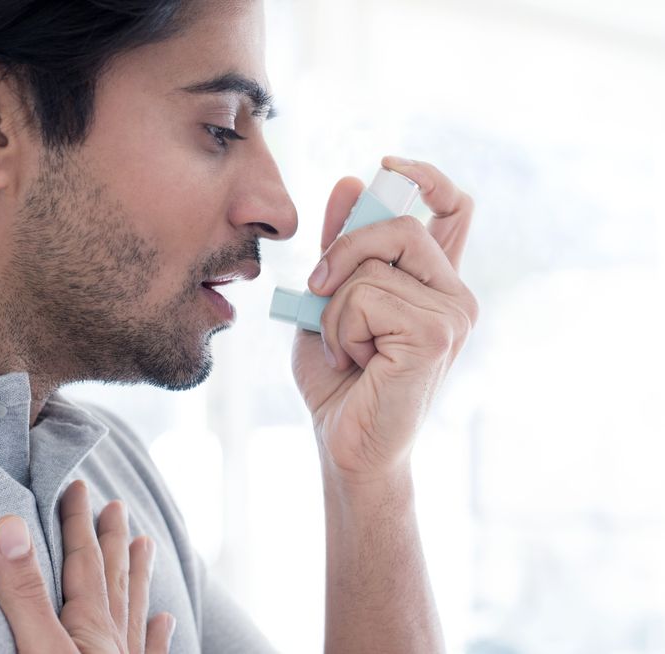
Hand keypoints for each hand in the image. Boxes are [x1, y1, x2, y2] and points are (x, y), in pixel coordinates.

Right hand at [0, 479, 175, 652]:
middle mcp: (114, 643)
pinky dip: (156, 635)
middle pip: (112, 579)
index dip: (77, 523)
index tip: (77, 488)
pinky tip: (165, 620)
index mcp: (90, 626)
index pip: (84, 561)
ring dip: (135, 575)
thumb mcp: (37, 649)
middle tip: (118, 507)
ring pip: (132, 610)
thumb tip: (11, 526)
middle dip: (111, 539)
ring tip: (145, 546)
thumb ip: (24, 593)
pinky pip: (148, 653)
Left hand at [292, 157, 478, 483]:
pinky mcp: (436, 334)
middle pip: (399, 224)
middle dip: (343, 249)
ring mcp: (452, 314)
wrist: (344, 443)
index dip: (426, 175)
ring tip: (348, 349)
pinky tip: (357, 362)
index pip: (452, 207)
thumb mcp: (328, 301)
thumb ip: (340, 247)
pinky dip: (341, 328)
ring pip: (371, 267)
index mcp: (432, 282)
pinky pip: (368, 298)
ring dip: (335, 309)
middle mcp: (452, 293)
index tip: (386, 165)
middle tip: (319, 290)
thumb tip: (350, 183)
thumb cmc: (338, 379)